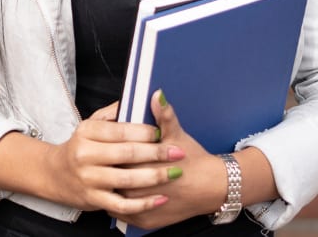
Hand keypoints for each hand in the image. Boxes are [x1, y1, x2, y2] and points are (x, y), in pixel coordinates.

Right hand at [45, 100, 186, 214]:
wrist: (56, 175)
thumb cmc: (80, 148)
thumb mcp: (91, 125)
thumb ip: (113, 114)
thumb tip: (138, 99)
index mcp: (87, 133)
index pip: (121, 130)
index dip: (145, 132)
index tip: (163, 133)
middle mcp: (85, 155)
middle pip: (127, 153)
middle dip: (157, 153)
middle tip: (178, 152)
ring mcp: (89, 179)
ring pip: (127, 179)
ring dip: (155, 177)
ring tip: (174, 173)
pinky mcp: (93, 199)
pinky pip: (122, 204)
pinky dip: (143, 203)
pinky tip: (160, 198)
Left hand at [110, 90, 227, 229]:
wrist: (212, 187)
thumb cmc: (193, 159)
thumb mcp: (176, 134)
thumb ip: (163, 114)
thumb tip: (157, 94)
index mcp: (141, 164)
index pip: (114, 156)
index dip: (111, 150)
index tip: (107, 145)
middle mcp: (138, 189)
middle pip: (111, 176)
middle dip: (108, 168)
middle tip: (105, 161)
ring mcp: (140, 208)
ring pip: (113, 196)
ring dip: (109, 186)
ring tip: (108, 174)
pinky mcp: (144, 222)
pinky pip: (121, 212)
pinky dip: (117, 203)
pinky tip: (117, 191)